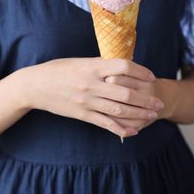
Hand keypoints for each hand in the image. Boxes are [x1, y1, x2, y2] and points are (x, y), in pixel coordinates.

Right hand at [19, 58, 163, 137]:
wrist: (35, 86)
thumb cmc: (57, 70)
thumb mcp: (79, 61)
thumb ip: (99, 64)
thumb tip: (120, 65)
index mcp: (92, 66)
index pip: (123, 66)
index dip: (140, 71)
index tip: (151, 76)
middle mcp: (91, 84)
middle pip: (126, 92)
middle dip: (146, 99)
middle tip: (159, 103)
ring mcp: (87, 101)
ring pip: (119, 110)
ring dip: (139, 114)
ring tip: (152, 115)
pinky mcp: (82, 114)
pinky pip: (105, 123)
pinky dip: (121, 129)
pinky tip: (133, 131)